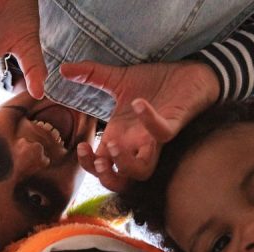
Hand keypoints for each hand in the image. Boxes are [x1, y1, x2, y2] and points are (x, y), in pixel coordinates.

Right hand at [60, 60, 219, 189]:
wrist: (192, 71)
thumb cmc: (156, 82)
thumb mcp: (118, 79)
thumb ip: (90, 75)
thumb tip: (61, 70)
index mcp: (120, 137)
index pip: (101, 166)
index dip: (89, 165)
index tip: (82, 146)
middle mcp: (136, 143)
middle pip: (121, 180)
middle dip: (106, 176)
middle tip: (98, 160)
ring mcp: (155, 137)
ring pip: (143, 171)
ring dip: (125, 163)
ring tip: (112, 143)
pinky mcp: (174, 123)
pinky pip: (163, 132)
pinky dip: (149, 121)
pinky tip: (137, 104)